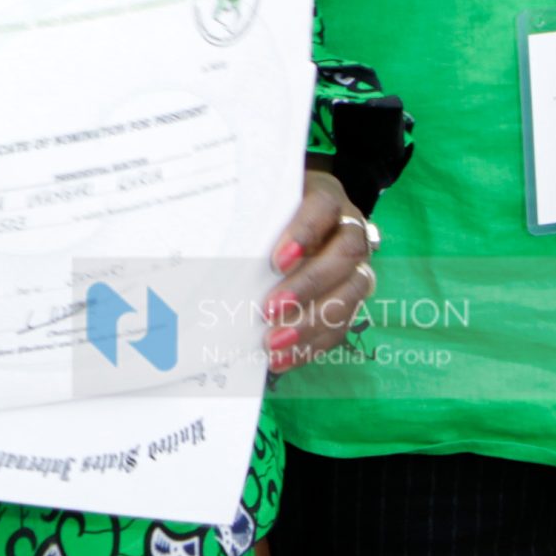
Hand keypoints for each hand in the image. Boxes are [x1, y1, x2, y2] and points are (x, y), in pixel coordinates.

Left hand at [262, 169, 375, 371]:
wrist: (297, 218)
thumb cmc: (268, 210)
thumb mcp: (258, 206)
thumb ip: (244, 220)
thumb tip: (199, 240)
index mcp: (326, 198)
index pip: (323, 208)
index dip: (304, 233)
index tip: (275, 261)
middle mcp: (349, 230)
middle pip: (343, 256)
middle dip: (307, 286)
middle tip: (270, 309)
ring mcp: (356, 265)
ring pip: (350, 294)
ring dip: (312, 322)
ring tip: (275, 341)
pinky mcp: (351, 298)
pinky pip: (342, 325)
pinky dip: (313, 344)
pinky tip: (284, 358)